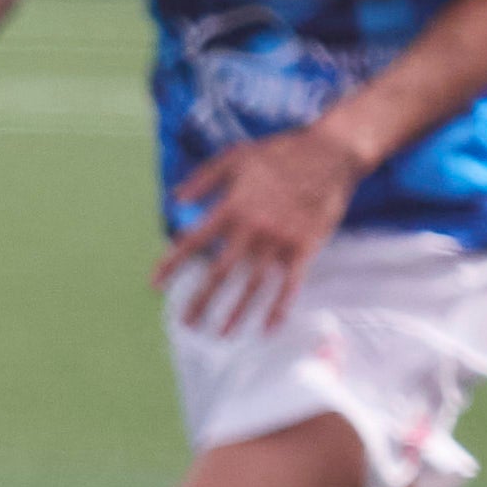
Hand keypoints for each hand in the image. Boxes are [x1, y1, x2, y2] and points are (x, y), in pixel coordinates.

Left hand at [154, 123, 363, 333]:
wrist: (330, 153)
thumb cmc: (279, 153)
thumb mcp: (233, 156)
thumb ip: (202, 179)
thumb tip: (174, 199)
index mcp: (231, 207)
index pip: (192, 242)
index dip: (172, 264)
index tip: (155, 284)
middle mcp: (253, 229)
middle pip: (219, 272)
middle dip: (200, 300)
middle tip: (185, 322)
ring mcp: (280, 241)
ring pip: (252, 285)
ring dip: (235, 312)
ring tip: (220, 334)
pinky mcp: (306, 248)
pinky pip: (290, 285)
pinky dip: (278, 309)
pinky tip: (266, 328)